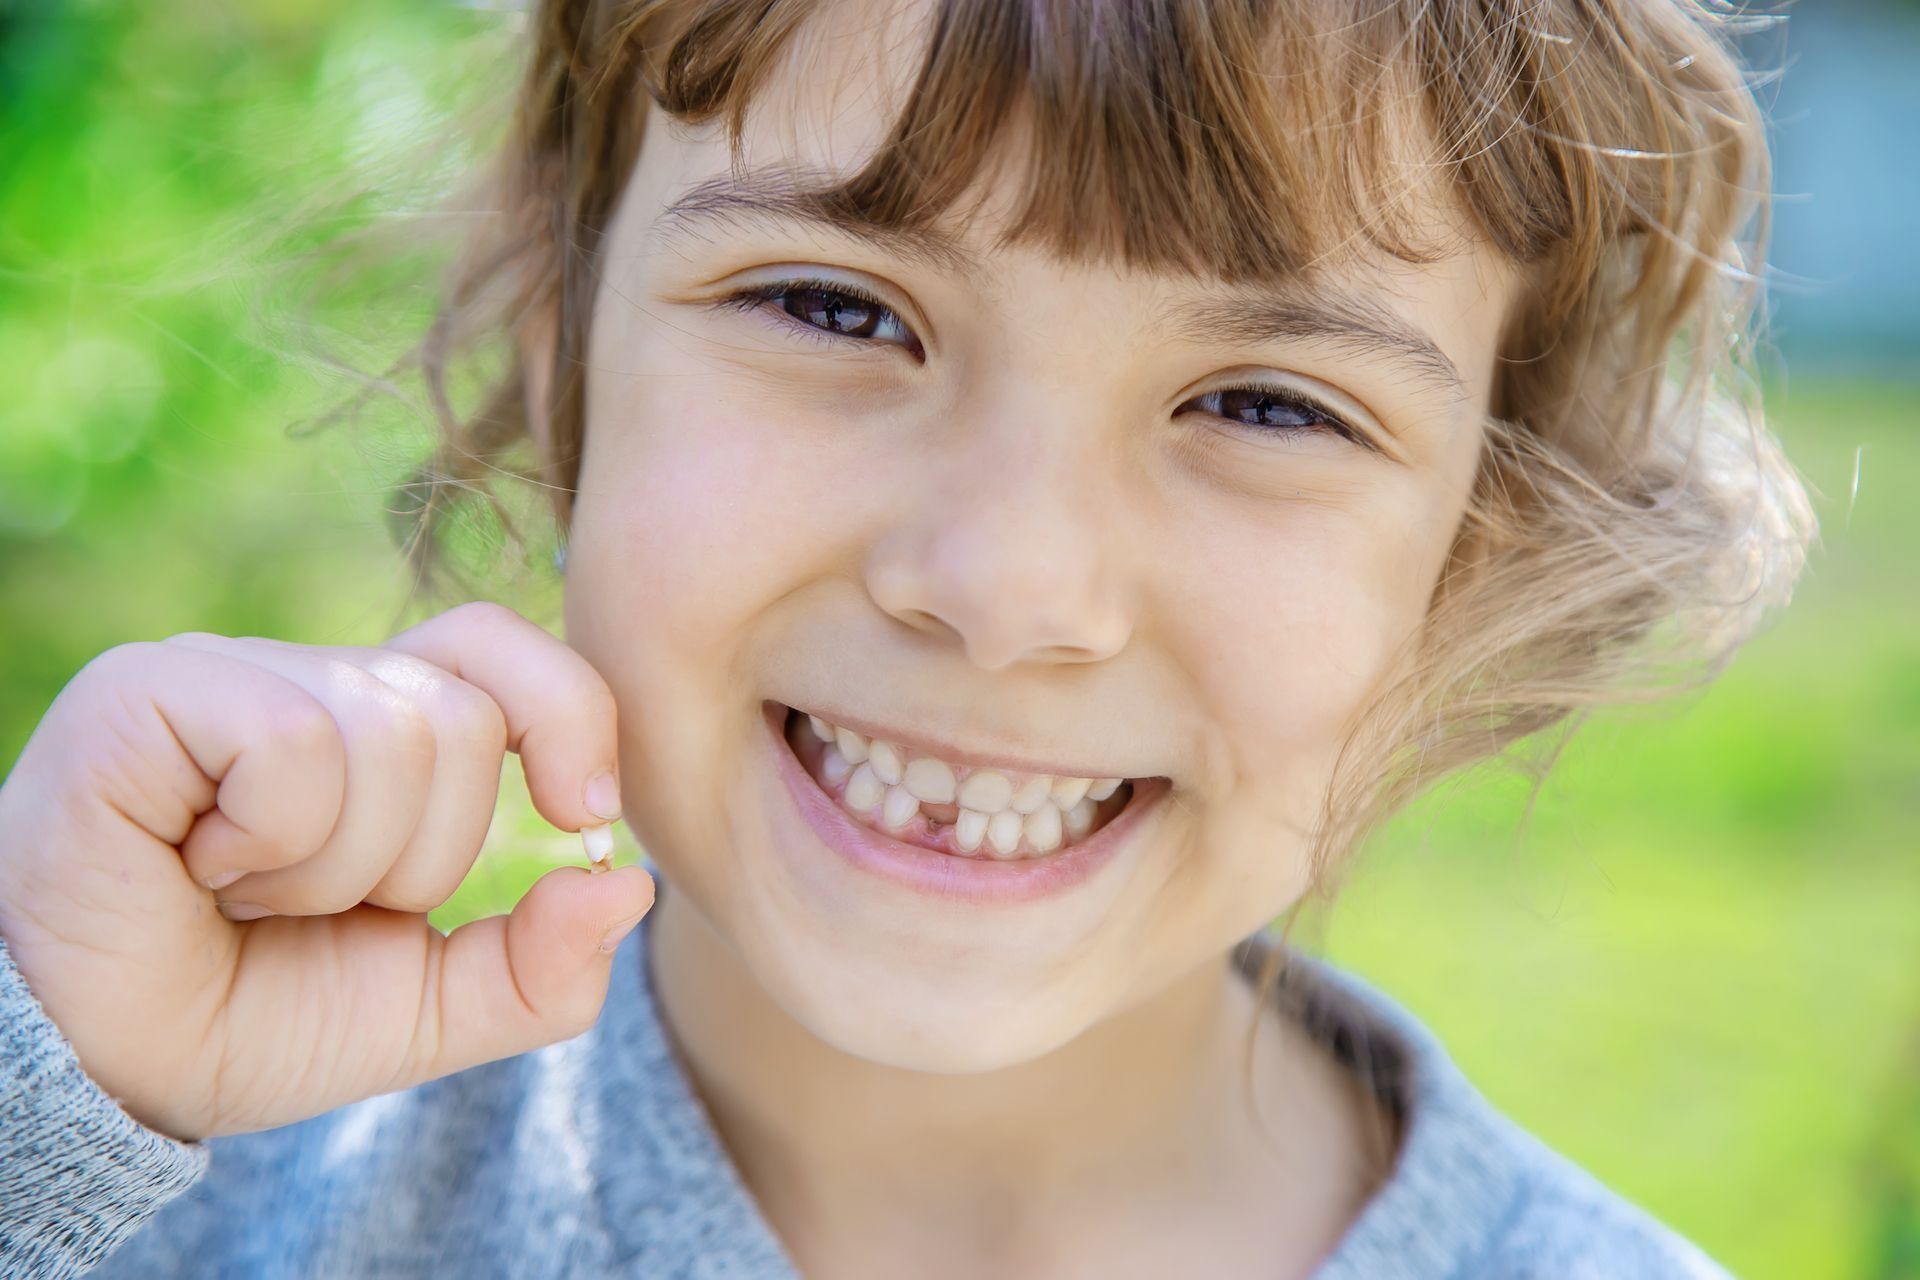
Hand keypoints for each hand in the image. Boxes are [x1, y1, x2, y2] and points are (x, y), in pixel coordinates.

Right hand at [0, 602, 653, 1142]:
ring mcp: (229, 673)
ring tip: (248, 892)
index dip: (571, 720)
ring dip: (338, 867)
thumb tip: (632, 885)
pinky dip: (273, 842)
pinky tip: (201, 864)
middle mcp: (311, 679)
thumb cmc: (252, 1015)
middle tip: (314, 903)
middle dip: (419, 858)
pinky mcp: (150, 691)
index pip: (511, 652)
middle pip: (469, 716)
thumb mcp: (430, 1009)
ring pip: (398, 734)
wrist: (102, 1067)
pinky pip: (301, 746)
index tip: (580, 816)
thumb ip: (543, 967)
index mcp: (384, 725)